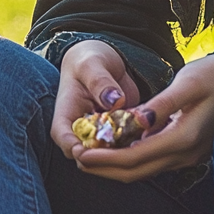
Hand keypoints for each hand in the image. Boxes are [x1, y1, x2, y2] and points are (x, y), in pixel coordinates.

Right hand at [51, 40, 141, 158]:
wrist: (103, 60)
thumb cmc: (89, 59)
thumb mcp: (91, 64)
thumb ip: (100, 81)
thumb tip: (115, 101)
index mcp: (66, 114)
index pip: (64, 139)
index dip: (77, 149)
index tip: (96, 147)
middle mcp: (82, 129)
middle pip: (89, 154)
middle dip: (108, 154)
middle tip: (129, 138)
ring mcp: (102, 134)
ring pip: (112, 153)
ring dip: (126, 147)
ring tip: (142, 127)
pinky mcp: (120, 133)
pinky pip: (128, 144)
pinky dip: (139, 139)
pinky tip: (149, 125)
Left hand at [72, 54, 213, 183]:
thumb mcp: (187, 82)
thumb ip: (162, 104)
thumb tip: (137, 120)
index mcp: (184, 137)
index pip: (136, 156)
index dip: (106, 158)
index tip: (81, 154)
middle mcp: (185, 152)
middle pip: (138, 170)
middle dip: (106, 168)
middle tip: (78, 159)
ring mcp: (187, 153)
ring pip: (145, 167)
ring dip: (116, 164)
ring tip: (90, 154)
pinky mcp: (186, 147)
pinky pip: (154, 158)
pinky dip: (131, 155)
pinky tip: (116, 144)